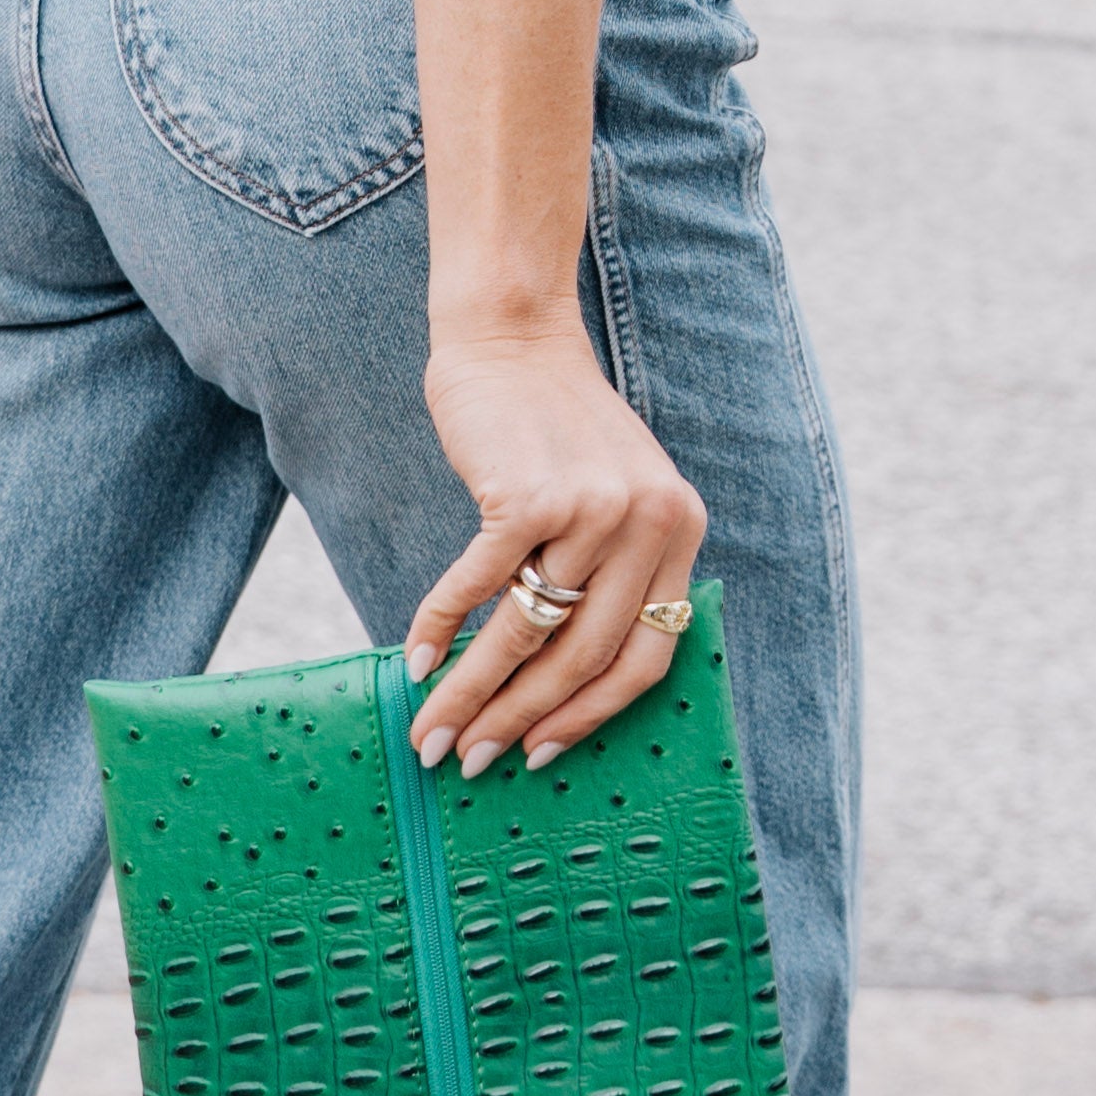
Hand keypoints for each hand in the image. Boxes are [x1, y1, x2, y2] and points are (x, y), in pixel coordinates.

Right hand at [406, 309, 705, 780]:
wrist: (514, 336)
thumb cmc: (552, 428)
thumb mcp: (614, 493)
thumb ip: (609, 571)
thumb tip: (553, 688)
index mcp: (678, 528)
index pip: (649, 655)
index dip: (592, 715)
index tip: (543, 754)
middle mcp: (647, 522)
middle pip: (586, 657)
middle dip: (521, 721)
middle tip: (472, 759)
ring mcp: (592, 510)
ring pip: (529, 634)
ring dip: (473, 692)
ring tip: (432, 730)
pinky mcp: (529, 497)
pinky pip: (481, 589)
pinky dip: (442, 630)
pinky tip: (416, 663)